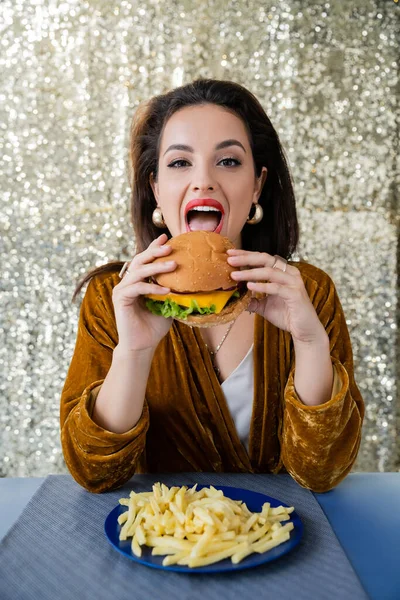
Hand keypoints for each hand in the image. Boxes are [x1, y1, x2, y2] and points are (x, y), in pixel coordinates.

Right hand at [112, 233, 175, 352]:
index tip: (167, 237)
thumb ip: (173, 290)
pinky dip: (152, 287)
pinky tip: (166, 290)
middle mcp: (128, 282)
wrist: (142, 345)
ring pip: (139, 271)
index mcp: (137, 281)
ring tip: (174, 264)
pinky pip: (137, 287)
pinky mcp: (120, 298)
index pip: (146, 260)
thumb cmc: (155, 326)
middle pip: (140, 260)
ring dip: (157, 266)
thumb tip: (193, 278)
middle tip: (171, 246)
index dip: (154, 247)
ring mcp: (122, 289)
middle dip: (155, 251)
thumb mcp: (168, 303)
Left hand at [227, 249, 326, 344]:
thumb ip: (251, 299)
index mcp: (283, 272)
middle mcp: (289, 273)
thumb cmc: (287, 315)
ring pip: (269, 271)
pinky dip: (262, 286)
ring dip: (250, 272)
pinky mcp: (295, 294)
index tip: (230, 254)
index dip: (246, 255)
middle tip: (230, 259)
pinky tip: (249, 286)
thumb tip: (234, 296)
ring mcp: (293, 282)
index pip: (262, 258)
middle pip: (265, 259)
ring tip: (234, 275)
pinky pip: (276, 287)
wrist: (304, 330)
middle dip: (246, 258)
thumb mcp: (264, 306)